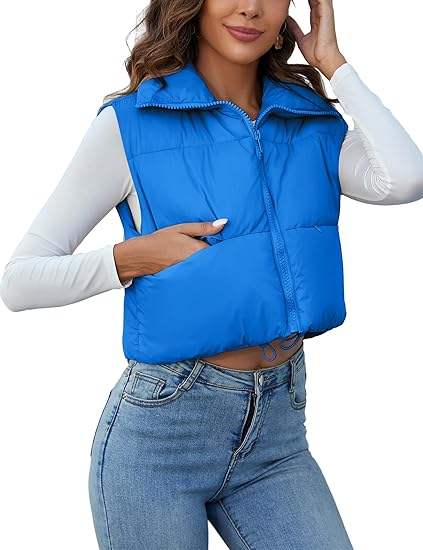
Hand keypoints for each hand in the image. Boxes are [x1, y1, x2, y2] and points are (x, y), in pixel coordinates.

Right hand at [113, 218, 227, 280]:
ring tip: (212, 261)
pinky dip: (200, 269)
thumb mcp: (182, 228)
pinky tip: (200, 267)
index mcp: (197, 250)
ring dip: (210, 263)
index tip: (232, 243)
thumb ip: (204, 227)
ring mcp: (190, 272)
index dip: (225, 246)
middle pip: (214, 260)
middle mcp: (196, 263)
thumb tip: (224, 223)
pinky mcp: (185, 277)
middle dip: (220, 256)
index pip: (219, 250)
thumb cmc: (161, 240)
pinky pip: (198, 272)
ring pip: (206, 267)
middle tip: (226, 253)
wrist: (141, 256)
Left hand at [286, 0, 346, 79]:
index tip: (292, 0)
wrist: (323, 60)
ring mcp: (325, 11)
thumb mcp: (300, 39)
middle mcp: (322, 13)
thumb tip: (287, 21)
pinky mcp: (327, 12)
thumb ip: (295, 28)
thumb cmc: (315, 54)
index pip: (309, 1)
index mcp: (316, 18)